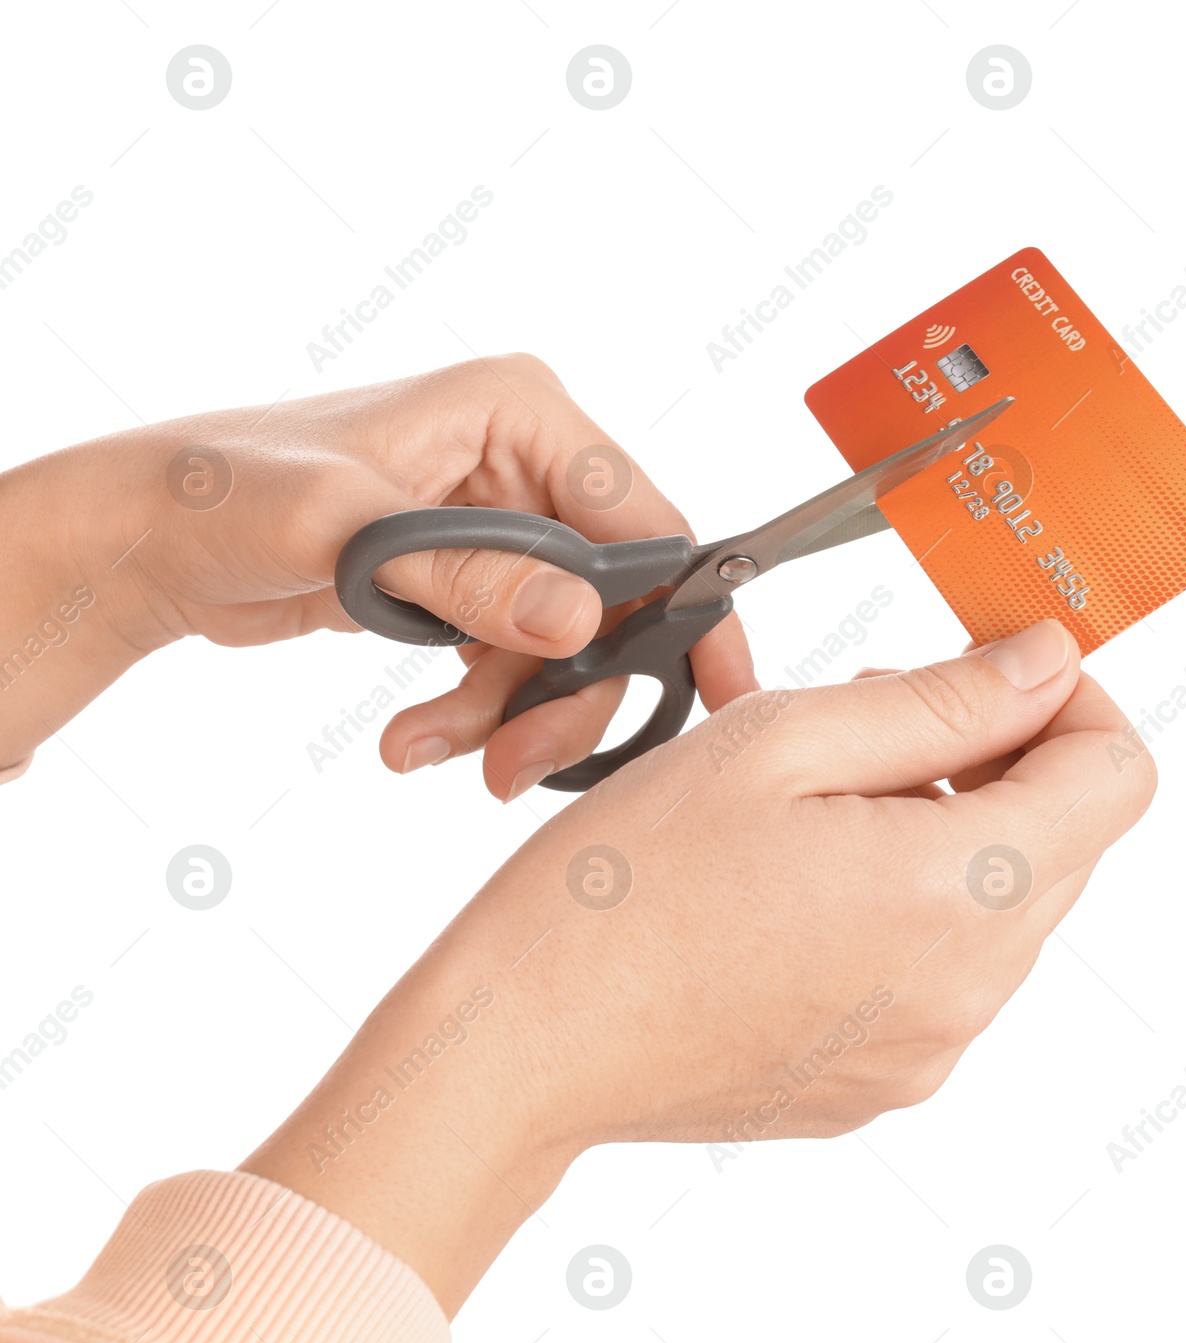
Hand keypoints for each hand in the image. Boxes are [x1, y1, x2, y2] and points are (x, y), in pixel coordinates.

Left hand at [0, 356, 755, 797]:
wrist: (150, 537)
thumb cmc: (228, 493)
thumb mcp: (345, 531)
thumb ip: (469, 576)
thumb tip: (581, 617)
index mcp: (520, 413)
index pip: (644, 517)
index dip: (686, 609)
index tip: (715, 692)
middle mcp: (526, 465)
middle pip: (611, 599)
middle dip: (568, 690)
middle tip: (516, 766)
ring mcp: (502, 528)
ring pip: (563, 646)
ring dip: (507, 715)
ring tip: (424, 749)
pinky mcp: (470, 580)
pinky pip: (513, 662)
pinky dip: (475, 713)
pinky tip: (415, 739)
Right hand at [241, 619, 1156, 1312]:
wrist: (526, 1043)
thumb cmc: (628, 885)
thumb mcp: (786, 741)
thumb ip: (944, 699)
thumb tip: (1049, 663)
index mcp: (963, 892)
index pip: (1118, 775)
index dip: (1072, 701)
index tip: (991, 672)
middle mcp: (971, 989)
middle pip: (1065, 839)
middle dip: (995, 756)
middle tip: (867, 720)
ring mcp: (930, 1049)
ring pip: (1004, 903)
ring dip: (943, 828)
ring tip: (816, 804)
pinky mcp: (883, 1080)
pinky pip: (944, 970)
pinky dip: (904, 905)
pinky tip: (799, 882)